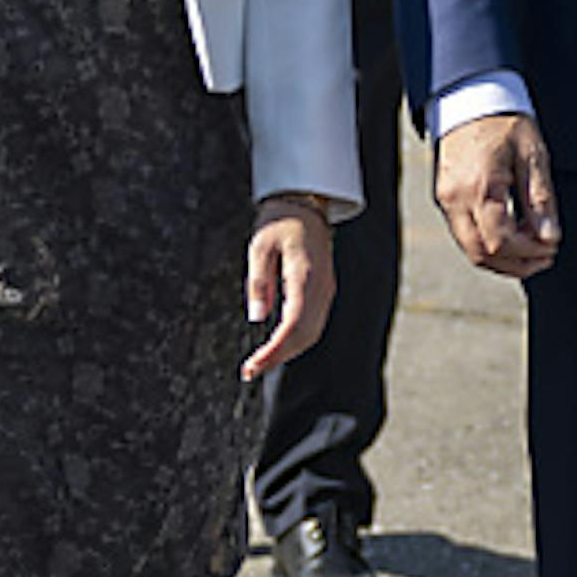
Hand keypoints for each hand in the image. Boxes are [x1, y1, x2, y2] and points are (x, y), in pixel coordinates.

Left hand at [240, 196, 334, 380]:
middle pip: (304, 336)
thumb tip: (257, 317)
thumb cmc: (280, 223)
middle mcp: (321, 288)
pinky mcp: (324, 293)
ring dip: (287, 352)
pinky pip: (313, 325)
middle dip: (278, 357)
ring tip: (261, 362)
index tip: (252, 365)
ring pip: (311, 334)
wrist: (306, 206)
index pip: (293, 325)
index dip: (274, 351)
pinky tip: (277, 346)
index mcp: (305, 277)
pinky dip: (295, 341)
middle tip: (250, 370)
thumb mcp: (260, 246)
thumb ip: (258, 282)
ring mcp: (326, 291)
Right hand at [436, 111, 560, 277]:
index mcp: (479, 186)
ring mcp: (445, 200)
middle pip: (481, 254)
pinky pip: (464, 234)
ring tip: (532, 252)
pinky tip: (513, 237)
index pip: (500, 241)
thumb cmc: (504, 121)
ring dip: (502, 259)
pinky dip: (488, 244)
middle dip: (516, 264)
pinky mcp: (444, 198)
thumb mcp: (533, 156)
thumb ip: (540, 200)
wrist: (471, 96)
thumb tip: (549, 238)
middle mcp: (455, 198)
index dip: (528, 252)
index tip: (551, 247)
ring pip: (470, 249)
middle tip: (545, 257)